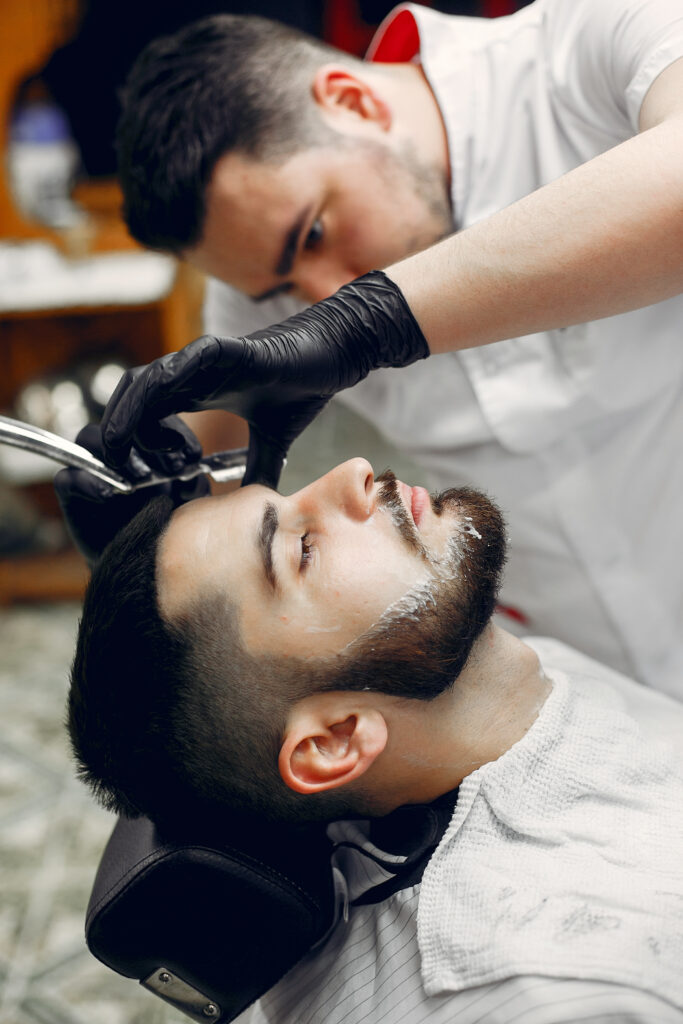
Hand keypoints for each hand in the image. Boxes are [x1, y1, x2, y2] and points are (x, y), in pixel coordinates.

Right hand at [54, 420, 208, 564]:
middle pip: (118, 422)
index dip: (172, 430)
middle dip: (145, 439)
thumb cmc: (163, 526)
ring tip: (139, 480)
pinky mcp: (71, 493)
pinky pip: (67, 478)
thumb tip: (195, 475)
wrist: (140, 563)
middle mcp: (115, 451)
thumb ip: (193, 488)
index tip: (193, 455)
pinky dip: (87, 482)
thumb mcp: (187, 505)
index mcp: (144, 445)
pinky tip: (109, 495)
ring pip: (89, 439)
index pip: (152, 418)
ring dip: (114, 455)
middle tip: (168, 468)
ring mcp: (90, 468)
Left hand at [100, 271, 428, 487]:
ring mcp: (203, 360)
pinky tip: (149, 409)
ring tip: (117, 448)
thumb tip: (256, 510)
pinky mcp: (222, 350)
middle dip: (117, 433)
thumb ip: (259, 471)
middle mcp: (192, 375)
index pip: (146, 416)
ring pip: (146, 381)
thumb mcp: (274, 442)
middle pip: (133, 399)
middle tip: (116, 470)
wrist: (332, 357)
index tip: (127, 478)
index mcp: (197, 393)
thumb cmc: (301, 389)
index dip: (129, 443)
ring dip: (127, 414)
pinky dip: (159, 385)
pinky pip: (181, 365)